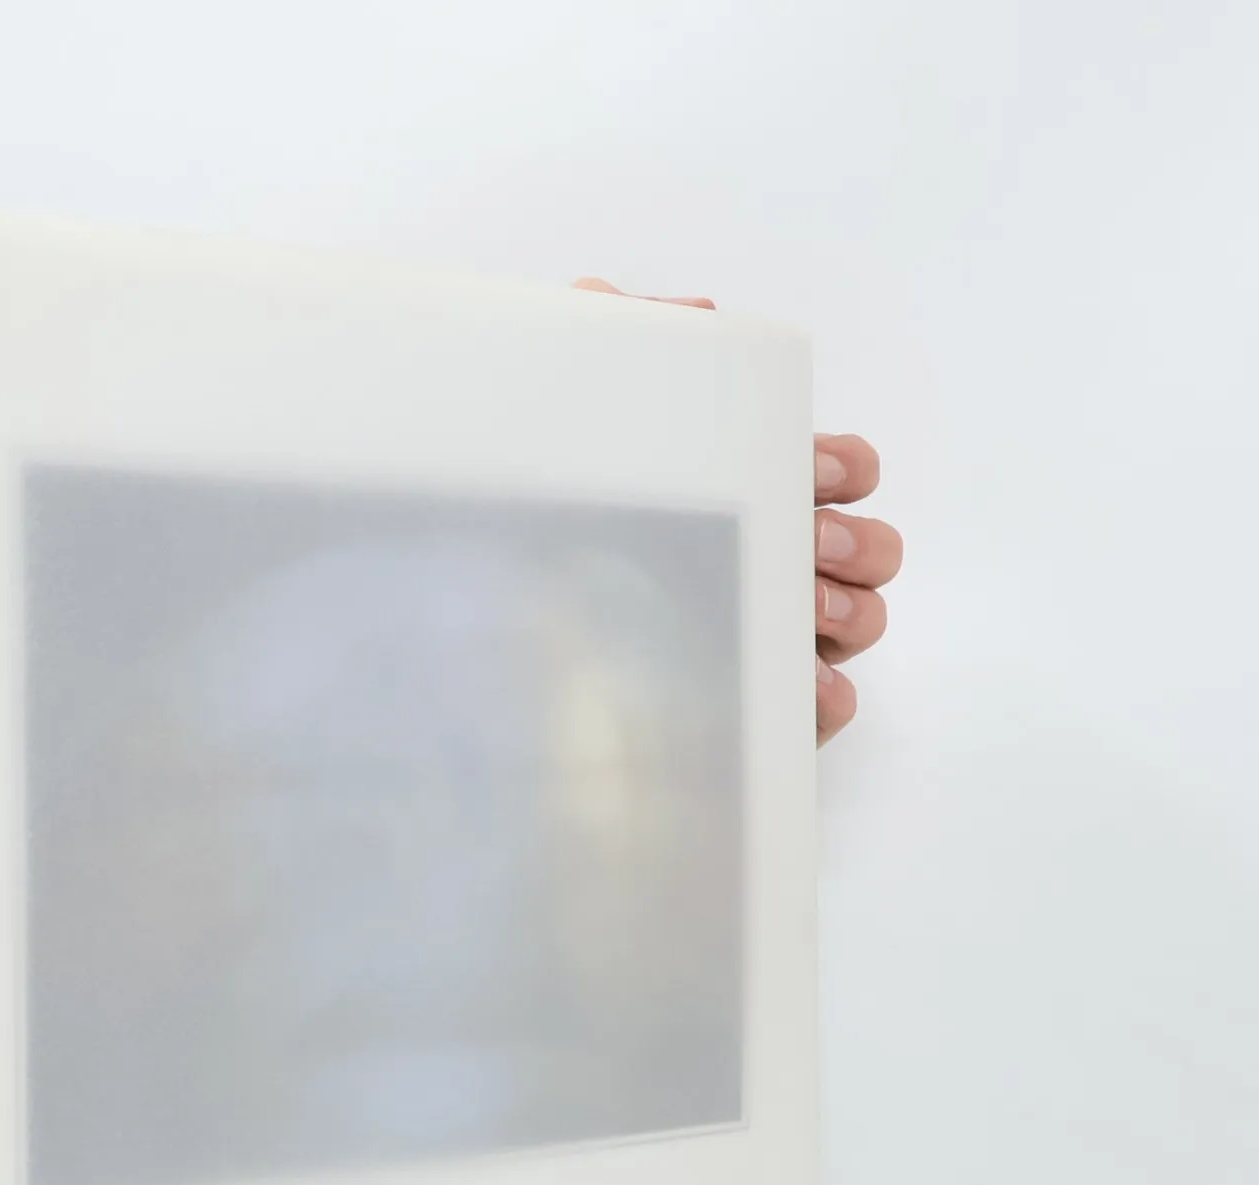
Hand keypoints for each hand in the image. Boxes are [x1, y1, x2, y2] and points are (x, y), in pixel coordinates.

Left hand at [573, 278, 899, 744]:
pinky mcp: (750, 703)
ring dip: (851, 609)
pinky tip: (800, 682)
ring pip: (862, 619)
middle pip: (869, 550)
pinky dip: (825, 692)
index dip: (843, 467)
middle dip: (856, 543)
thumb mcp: (568, 416)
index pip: (839, 472)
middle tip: (809, 546)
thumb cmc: (543, 519)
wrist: (481, 619)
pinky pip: (823, 703)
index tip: (813, 469)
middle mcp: (767, 566)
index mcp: (745, 495)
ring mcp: (765, 638)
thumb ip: (620, 340)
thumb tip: (695, 316)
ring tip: (804, 608)